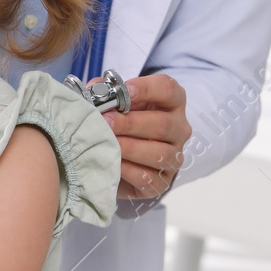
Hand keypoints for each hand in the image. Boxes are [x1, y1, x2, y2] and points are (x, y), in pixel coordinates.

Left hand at [101, 73, 189, 200]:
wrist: (118, 162)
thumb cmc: (118, 126)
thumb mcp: (115, 104)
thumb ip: (103, 93)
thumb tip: (93, 91)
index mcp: (170, 103)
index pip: (168, 89)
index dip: (147, 89)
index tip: (125, 91)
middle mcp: (178, 129)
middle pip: (164, 124)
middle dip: (131, 123)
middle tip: (106, 121)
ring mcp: (174, 157)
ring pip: (160, 153)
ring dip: (130, 148)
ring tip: (107, 143)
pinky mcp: (162, 182)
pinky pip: (149, 178)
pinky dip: (129, 171)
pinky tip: (113, 163)